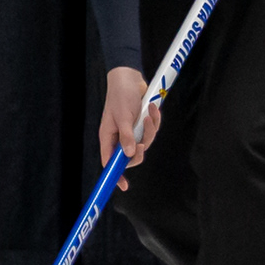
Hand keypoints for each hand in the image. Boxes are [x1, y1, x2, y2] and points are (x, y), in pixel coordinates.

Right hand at [99, 67, 160, 190]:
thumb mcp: (122, 117)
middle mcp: (119, 137)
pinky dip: (156, 120)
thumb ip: (126, 136)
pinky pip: (153, 130)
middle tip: (142, 143)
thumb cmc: (121, 96)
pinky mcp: (143, 124)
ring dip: (151, 130)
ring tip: (149, 113)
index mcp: (108, 137)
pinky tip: (154, 108)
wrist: (130, 78)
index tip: (123, 186)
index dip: (116, 174)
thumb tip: (128, 154)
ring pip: (145, 142)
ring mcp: (132, 131)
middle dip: (140, 150)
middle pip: (131, 156)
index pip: (110, 162)